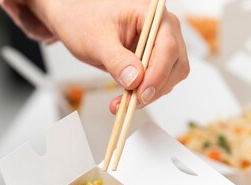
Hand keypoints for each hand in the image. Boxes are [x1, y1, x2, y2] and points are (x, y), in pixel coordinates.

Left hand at [28, 0, 188, 111]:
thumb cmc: (84, 20)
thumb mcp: (96, 41)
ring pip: (170, 76)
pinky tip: (125, 99)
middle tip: (131, 102)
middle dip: (155, 87)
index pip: (168, 47)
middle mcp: (162, 28)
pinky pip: (158, 81)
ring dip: (149, 94)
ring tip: (122, 103)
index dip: (158, 74)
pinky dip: (144, 94)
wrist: (75, 20)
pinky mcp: (153, 60)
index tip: (142, 93)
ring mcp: (160, 45)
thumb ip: (117, 60)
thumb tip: (135, 80)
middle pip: (176, 64)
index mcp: (152, 14)